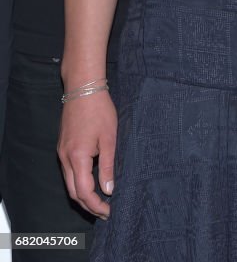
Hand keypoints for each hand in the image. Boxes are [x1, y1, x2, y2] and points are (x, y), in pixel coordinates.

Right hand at [58, 92, 117, 218]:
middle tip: (104, 212)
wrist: (83, 88)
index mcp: (77, 157)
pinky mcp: (63, 146)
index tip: (108, 211)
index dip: (96, 205)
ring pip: (69, 182)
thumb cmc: (100, 110)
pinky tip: (91, 181)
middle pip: (73, 191)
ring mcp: (62, 152)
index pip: (84, 192)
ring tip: (100, 201)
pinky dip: (78, 181)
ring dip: (82, 194)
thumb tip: (108, 190)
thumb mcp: (109, 138)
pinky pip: (68, 171)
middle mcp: (65, 158)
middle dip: (88, 205)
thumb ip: (108, 166)